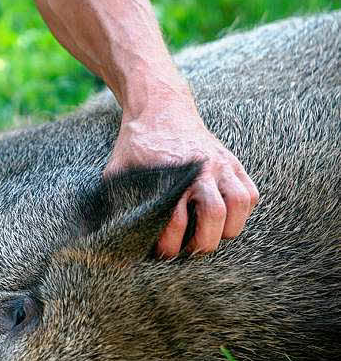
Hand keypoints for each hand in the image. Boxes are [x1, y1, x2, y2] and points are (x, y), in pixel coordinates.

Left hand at [105, 102, 258, 256]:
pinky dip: (242, 212)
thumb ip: (117, 202)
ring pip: (239, 203)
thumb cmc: (137, 144)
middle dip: (203, 242)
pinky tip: (224, 218)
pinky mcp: (233, 162)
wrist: (160, 107)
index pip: (175, 221)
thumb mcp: (118, 172)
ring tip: (212, 235)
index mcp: (170, 175)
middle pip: (214, 215)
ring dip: (228, 228)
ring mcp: (221, 164)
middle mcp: (200, 170)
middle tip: (191, 251)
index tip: (162, 253)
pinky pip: (250, 193)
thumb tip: (110, 235)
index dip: (168, 246)